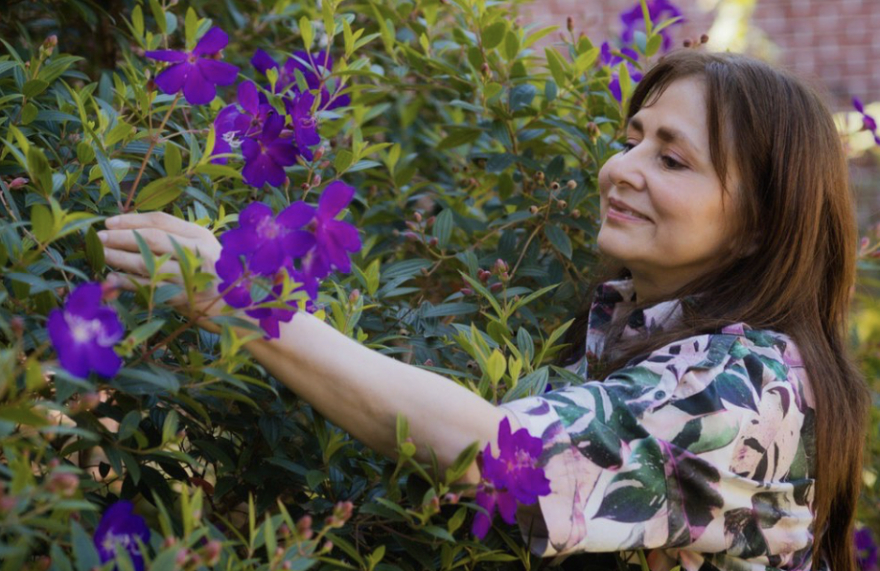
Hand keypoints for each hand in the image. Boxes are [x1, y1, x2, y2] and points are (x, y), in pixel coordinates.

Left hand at [99, 212, 224, 325]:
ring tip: (102, 255)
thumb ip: (174, 243)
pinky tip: (113, 280)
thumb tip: (130, 235)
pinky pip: (150, 286)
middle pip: (152, 238)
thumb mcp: (201, 253)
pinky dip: (129, 282)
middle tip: (99, 237)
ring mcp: (192, 274)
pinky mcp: (186, 296)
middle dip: (121, 236)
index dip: (132, 219)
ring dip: (120, 257)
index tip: (109, 222)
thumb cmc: (214, 278)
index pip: (161, 221)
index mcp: (201, 235)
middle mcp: (198, 251)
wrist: (239, 308)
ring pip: (148, 261)